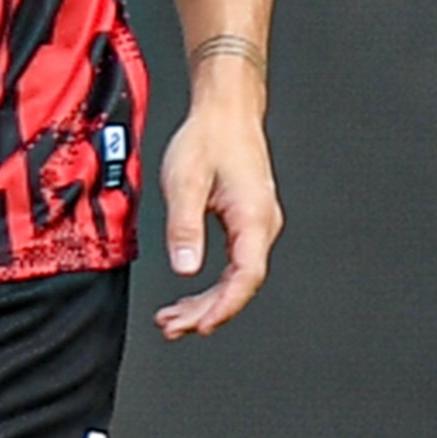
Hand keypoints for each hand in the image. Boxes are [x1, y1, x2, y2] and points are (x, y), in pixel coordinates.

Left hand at [148, 95, 279, 338]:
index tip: (199, 326)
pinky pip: (236, 264)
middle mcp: (263, 225)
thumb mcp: (185, 181)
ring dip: (208, 301)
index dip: (223, 306)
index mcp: (253, 217)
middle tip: (173, 327)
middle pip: (242, 284)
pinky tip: (193, 295)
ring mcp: (259, 224)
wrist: (227, 110)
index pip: (246, 276)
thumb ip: (185, 228)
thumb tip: (185, 269)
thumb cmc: (209, 138)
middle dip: (207, 311)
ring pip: (239, 277)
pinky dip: (214, 284)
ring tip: (174, 318)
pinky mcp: (249, 222)